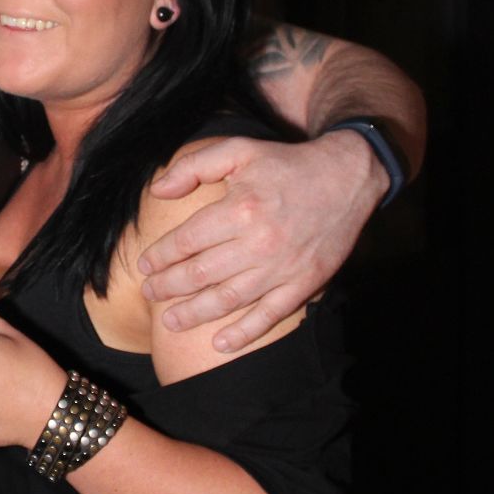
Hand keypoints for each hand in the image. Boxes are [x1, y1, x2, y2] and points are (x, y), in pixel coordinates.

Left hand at [138, 131, 384, 351]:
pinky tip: (220, 343)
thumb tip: (158, 191)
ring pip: (228, 299)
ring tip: (170, 321)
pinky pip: (270, 315)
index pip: (186, 241)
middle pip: (200, 274)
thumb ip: (193, 166)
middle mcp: (259, 243)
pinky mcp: (304, 283)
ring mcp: (282, 268)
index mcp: (240, 209)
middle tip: (150, 292)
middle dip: (168, 286)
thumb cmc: (287, 164)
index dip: (160, 256)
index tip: (145, 264)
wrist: (347, 178)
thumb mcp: (239, 150)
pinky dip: (244, 333)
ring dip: (194, 313)